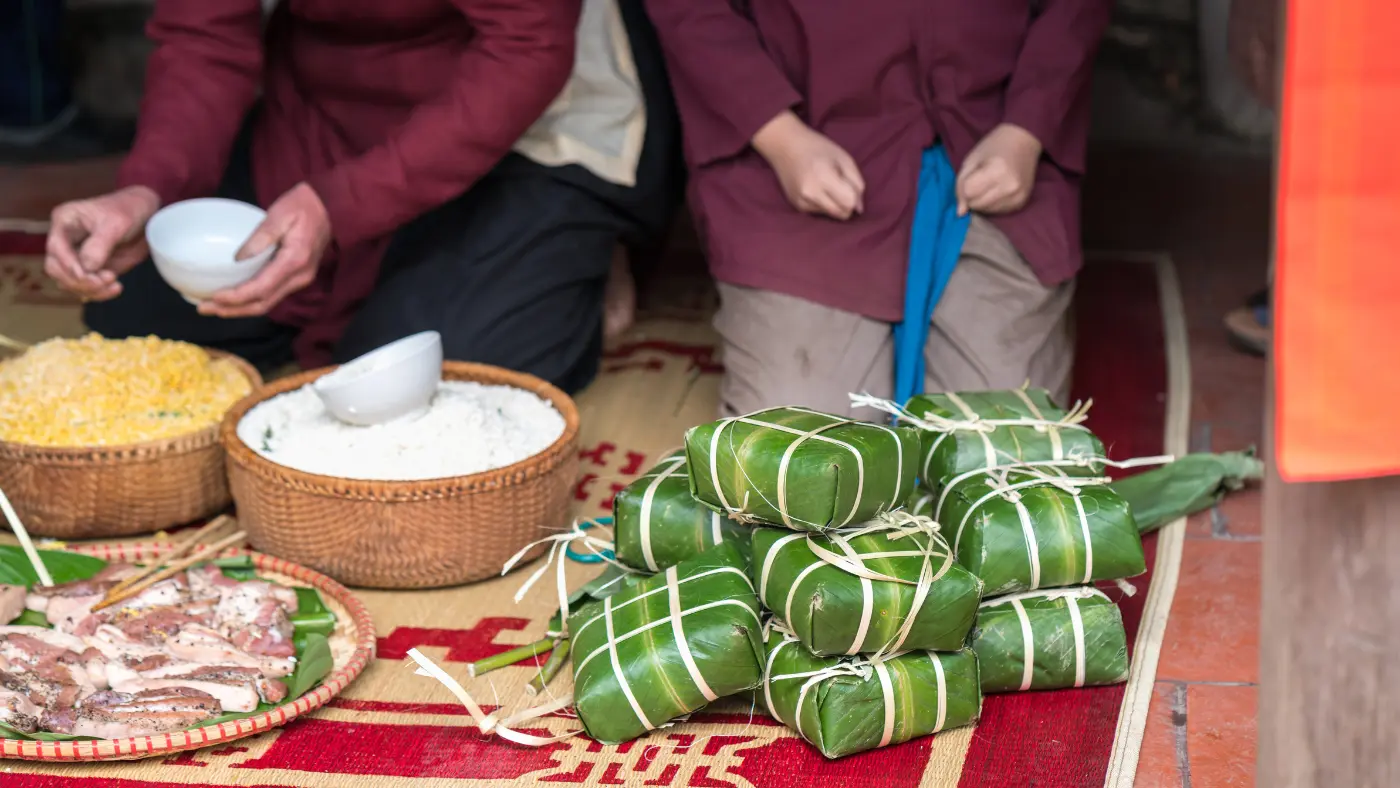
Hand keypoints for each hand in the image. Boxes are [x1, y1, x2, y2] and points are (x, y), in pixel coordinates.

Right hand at [45, 186, 160, 300]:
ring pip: (69, 282)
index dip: (69, 264)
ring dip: (90, 289)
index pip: (55, 247)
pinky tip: (116, 288)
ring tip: (115, 284)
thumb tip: (87, 268)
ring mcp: (76, 256)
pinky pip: (86, 287)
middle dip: (78, 280)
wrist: (145, 216)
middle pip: (56, 269)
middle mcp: (65, 240)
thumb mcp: (116, 223)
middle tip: (104, 281)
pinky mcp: (90, 269)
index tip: (88, 275)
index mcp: (65, 221)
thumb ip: (99, 245)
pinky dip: (98, 292)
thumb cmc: (128, 210)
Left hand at [200, 183, 330, 317]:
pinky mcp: (296, 278)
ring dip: (240, 309)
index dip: (237, 297)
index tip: (214, 297)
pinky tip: (234, 298)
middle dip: (233, 310)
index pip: (262, 288)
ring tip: (214, 307)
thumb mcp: (279, 214)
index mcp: (294, 261)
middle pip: (263, 303)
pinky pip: (271, 295)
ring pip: (267, 303)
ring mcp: (300, 280)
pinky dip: (251, 300)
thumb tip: (238, 258)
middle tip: (205, 308)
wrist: (329, 207)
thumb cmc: (303, 206)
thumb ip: (260, 236)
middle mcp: (299, 277)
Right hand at [752, 111, 864, 219]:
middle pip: (842, 214)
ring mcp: (802, 201)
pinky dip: (823, 203)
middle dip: (847, 204)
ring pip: (832, 215)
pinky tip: (816, 188)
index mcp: (824, 177)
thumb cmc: (818, 148)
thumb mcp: (844, 158)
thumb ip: (856, 183)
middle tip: (841, 186)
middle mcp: (810, 193)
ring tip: (826, 184)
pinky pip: (820, 212)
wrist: (785, 146)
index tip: (850, 185)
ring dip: (835, 203)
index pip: (849, 203)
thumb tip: (859, 209)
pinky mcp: (797, 206)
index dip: (855, 196)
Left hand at [956, 123, 1042, 215]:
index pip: (968, 192)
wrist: (1024, 141)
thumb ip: (961, 186)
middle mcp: (1009, 186)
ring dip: (982, 201)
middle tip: (981, 180)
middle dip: (972, 196)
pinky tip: (997, 190)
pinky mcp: (1021, 202)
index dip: (965, 186)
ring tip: (990, 184)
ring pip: (986, 210)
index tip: (972, 176)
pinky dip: (992, 204)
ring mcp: (1017, 196)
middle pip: (977, 204)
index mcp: (997, 170)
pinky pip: (998, 212)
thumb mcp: (971, 160)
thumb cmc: (994, 146)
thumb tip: (960, 213)